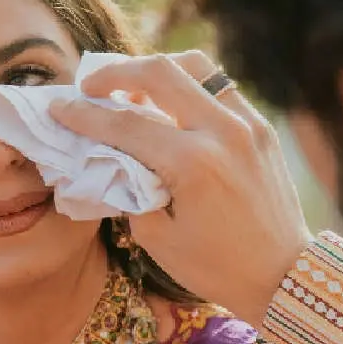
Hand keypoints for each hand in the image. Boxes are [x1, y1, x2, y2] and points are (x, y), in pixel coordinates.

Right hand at [50, 51, 311, 324]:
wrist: (284, 276)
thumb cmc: (217, 268)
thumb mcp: (158, 238)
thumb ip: (129, 190)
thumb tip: (107, 158)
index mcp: (194, 164)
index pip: (126, 124)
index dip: (85, 114)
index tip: (59, 107)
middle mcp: (223, 131)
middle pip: (159, 73)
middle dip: (116, 72)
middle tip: (90, 85)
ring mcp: (247, 123)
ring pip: (195, 67)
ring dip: (157, 71)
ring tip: (133, 90)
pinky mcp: (261, 127)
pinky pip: (219, 88)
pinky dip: (189, 87)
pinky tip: (172, 106)